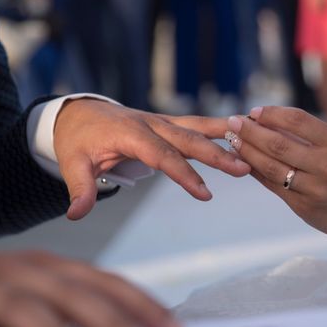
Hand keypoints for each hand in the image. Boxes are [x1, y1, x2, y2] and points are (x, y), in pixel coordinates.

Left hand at [54, 100, 250, 219]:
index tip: (205, 194)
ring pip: (199, 127)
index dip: (184, 174)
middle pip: (189, 138)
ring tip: (254, 143)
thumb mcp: (72, 163)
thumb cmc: (77, 139)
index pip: (162, 155)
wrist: (79, 111)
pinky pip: (197, 125)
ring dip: (226, 136)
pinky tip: (243, 131)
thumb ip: (80, 189)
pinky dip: (220, 129)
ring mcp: (162, 121)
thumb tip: (76, 215)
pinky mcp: (168, 123)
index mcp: (130, 133)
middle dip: (217, 154)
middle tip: (244, 168)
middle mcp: (151, 123)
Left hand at [225, 107, 326, 241]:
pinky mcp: (305, 209)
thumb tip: (266, 121)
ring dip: (247, 152)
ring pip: (271, 167)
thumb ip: (310, 137)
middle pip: (278, 144)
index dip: (271, 113)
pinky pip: (274, 187)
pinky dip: (256, 172)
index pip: (297, 120)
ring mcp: (316, 189)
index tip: (254, 111)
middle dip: (250, 131)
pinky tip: (244, 163)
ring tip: (232, 141)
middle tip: (232, 122)